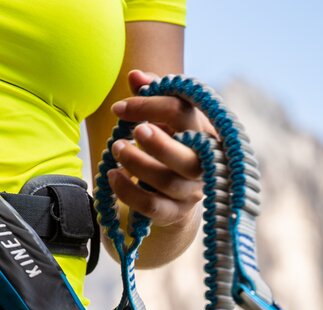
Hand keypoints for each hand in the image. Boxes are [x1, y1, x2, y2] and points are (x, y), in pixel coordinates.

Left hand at [108, 70, 210, 227]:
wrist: (177, 190)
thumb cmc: (169, 143)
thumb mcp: (163, 117)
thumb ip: (150, 95)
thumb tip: (135, 76)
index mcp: (201, 133)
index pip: (183, 115)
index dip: (151, 106)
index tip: (120, 108)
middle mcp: (202, 165)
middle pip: (187, 159)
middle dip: (158, 144)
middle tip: (132, 132)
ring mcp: (190, 192)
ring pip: (167, 182)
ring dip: (137, 164)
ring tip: (116, 149)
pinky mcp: (174, 212)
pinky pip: (152, 206)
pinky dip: (128, 192)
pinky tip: (112, 176)